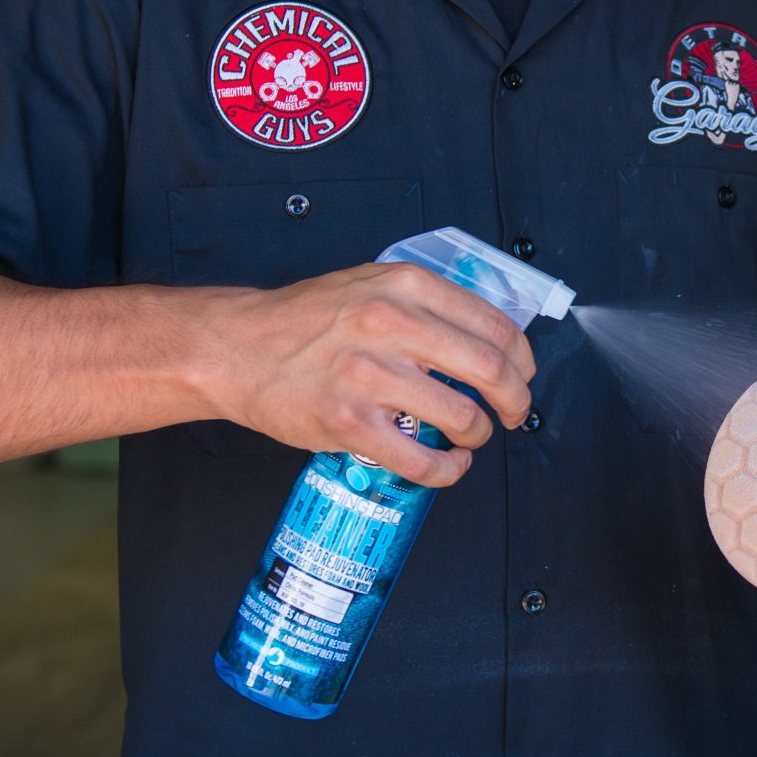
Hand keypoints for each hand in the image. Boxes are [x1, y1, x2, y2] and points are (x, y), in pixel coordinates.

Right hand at [194, 261, 536, 485]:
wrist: (234, 347)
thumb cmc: (301, 320)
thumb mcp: (369, 285)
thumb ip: (424, 303)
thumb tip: (484, 335)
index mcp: (404, 287)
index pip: (495, 326)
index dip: (522, 359)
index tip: (521, 375)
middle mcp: (391, 325)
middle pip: (492, 370)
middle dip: (515, 401)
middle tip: (511, 413)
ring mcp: (369, 375)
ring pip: (462, 417)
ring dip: (478, 436)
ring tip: (468, 438)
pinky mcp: (349, 422)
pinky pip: (420, 459)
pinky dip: (446, 471)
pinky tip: (445, 465)